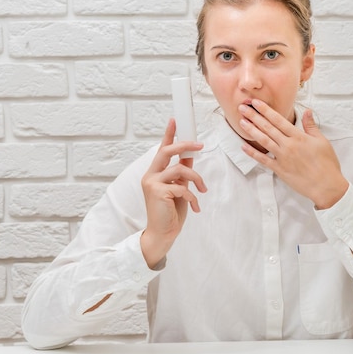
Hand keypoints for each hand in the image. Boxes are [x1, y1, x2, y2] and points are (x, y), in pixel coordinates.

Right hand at [140, 119, 205, 267]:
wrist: (163, 233)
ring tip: (202, 191)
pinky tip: (195, 206)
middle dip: (185, 145)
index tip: (174, 120)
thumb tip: (190, 156)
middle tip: (200, 145)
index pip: (162, 149)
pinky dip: (193, 196)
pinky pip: (182, 186)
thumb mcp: (179, 188)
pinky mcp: (157, 192)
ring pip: (180, 169)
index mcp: (155, 173)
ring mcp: (152, 183)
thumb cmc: (170, 212)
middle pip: (167, 151)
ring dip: (197, 179)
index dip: (168, 134)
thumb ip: (182, 173)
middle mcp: (150, 175)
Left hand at [238, 99, 348, 208]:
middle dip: (254, 117)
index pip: (278, 120)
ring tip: (241, 122)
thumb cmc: (326, 164)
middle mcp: (288, 145)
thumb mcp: (322, 141)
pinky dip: (253, 153)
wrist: (326, 186)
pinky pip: (263, 160)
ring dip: (251, 131)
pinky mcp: (279, 169)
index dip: (266, 110)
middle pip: (268, 128)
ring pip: (263, 141)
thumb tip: (307, 111)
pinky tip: (244, 147)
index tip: (256, 103)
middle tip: (242, 108)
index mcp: (299, 137)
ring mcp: (282, 157)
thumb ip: (311, 126)